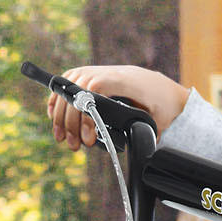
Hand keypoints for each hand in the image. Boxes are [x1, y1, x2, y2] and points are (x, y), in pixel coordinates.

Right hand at [47, 65, 189, 149]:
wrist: (168, 91)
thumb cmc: (165, 107)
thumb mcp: (158, 121)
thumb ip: (142, 132)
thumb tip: (127, 149)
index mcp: (127, 81)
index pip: (96, 88)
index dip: (86, 112)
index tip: (88, 137)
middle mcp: (111, 72)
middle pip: (78, 90)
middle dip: (71, 121)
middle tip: (73, 145)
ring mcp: (101, 71)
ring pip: (70, 86)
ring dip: (62, 113)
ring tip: (62, 138)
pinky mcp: (95, 75)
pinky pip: (70, 81)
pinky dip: (60, 99)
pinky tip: (54, 115)